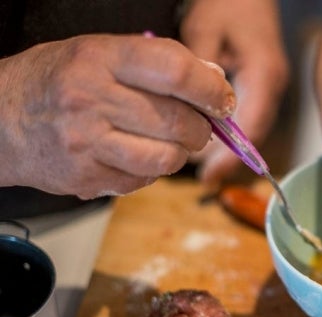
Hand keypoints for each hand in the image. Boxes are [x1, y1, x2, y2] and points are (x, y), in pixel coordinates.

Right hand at [0, 34, 235, 198]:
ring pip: (168, 158)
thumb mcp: (99, 53)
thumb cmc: (56, 82)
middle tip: (199, 127)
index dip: (210, 88)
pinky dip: (152, 170)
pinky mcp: (87, 177)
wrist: (0, 122)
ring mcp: (87, 142)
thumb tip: (212, 77)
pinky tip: (136, 155)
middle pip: (178, 121)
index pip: (174, 71)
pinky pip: (145, 180)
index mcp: (99, 58)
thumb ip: (156, 62)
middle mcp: (91, 98)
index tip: (222, 100)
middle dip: (202, 128)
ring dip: (180, 153)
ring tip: (169, 142)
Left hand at [180, 0, 288, 184]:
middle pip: (253, 133)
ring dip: (230, 146)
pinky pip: (249, 114)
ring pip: (252, 126)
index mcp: (263, 75)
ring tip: (205, 165)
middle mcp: (272, 85)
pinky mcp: (262, 81)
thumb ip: (197, 72)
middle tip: (204, 177)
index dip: (229, 156)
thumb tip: (185, 110)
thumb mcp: (204, 30)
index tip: (209, 176)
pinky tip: (211, 137)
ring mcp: (270, 84)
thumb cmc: (227, 2)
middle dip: (229, 157)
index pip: (249, 128)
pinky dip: (232, 130)